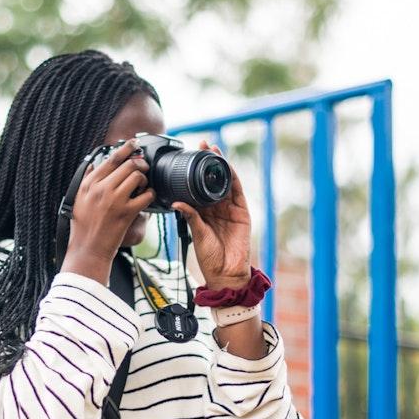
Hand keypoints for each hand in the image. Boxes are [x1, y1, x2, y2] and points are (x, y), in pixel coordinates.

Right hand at [62, 138, 153, 283]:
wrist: (88, 248)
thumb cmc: (83, 226)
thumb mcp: (78, 199)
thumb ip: (86, 180)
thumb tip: (92, 164)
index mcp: (90, 183)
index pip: (111, 158)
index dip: (126, 148)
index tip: (134, 143)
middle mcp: (101, 189)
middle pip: (128, 165)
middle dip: (140, 163)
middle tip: (143, 167)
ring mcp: (115, 200)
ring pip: (137, 177)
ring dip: (144, 179)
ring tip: (142, 186)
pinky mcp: (126, 212)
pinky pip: (146, 196)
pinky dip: (150, 195)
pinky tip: (147, 198)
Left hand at [172, 140, 251, 290]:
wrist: (226, 273)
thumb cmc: (210, 257)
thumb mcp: (197, 233)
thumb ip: (190, 216)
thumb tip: (176, 203)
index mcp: (204, 212)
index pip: (199, 187)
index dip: (196, 172)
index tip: (189, 156)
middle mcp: (217, 208)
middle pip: (213, 180)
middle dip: (209, 162)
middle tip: (202, 145)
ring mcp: (231, 209)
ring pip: (226, 182)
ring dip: (221, 166)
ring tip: (214, 150)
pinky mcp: (242, 212)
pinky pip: (238, 192)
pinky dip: (233, 178)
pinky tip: (227, 167)